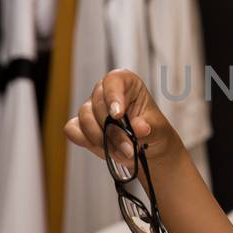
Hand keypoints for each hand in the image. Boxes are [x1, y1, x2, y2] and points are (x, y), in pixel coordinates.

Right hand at [64, 69, 181, 176]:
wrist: (146, 149)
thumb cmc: (153, 131)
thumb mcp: (159, 129)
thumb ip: (150, 127)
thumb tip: (139, 127)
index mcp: (127, 84)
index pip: (114, 80)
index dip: (113, 96)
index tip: (118, 115)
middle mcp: (106, 92)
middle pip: (98, 104)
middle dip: (112, 130)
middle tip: (128, 148)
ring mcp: (91, 108)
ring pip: (85, 118)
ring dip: (102, 139)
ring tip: (122, 152)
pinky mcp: (81, 125)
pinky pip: (73, 130)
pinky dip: (85, 141)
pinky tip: (103, 149)